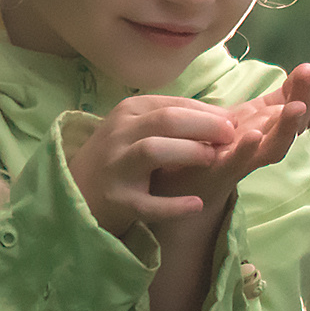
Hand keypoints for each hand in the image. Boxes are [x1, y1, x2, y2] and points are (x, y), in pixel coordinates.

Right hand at [66, 95, 241, 232]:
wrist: (76, 193)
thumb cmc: (119, 156)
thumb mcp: (138, 129)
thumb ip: (175, 121)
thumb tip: (225, 117)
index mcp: (128, 112)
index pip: (173, 105)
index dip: (208, 112)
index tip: (233, 123)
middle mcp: (119, 134)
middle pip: (166, 120)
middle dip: (204, 126)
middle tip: (230, 138)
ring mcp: (115, 167)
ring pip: (153, 150)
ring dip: (188, 152)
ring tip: (213, 160)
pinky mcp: (116, 201)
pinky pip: (147, 203)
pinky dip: (174, 205)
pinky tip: (197, 204)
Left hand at [149, 62, 309, 227]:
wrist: (185, 178)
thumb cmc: (223, 143)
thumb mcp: (254, 114)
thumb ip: (280, 98)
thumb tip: (308, 69)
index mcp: (276, 126)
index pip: (309, 110)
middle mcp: (267, 144)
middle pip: (297, 126)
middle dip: (307, 98)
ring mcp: (246, 160)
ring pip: (275, 147)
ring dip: (288, 128)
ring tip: (296, 107)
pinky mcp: (220, 170)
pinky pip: (237, 162)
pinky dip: (247, 151)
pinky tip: (254, 135)